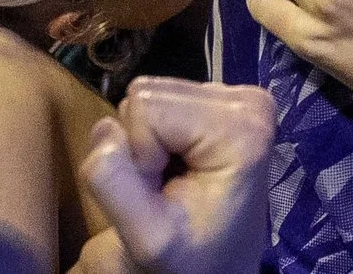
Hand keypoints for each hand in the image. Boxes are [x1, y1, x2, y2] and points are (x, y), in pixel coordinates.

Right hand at [76, 78, 275, 273]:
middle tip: (164, 187)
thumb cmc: (190, 260)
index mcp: (241, 127)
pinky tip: (180, 167)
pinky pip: (162, 100)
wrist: (218, 268)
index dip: (139, 154)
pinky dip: (160, 137)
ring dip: (149, 143)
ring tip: (173, 180)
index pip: (145, 107)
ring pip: (151, 96)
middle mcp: (247, 101)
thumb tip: (105, 129)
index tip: (161, 191)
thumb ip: (116, 185)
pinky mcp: (227, 101)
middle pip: (149, 96)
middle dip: (144, 146)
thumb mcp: (148, 238)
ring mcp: (239, 98)